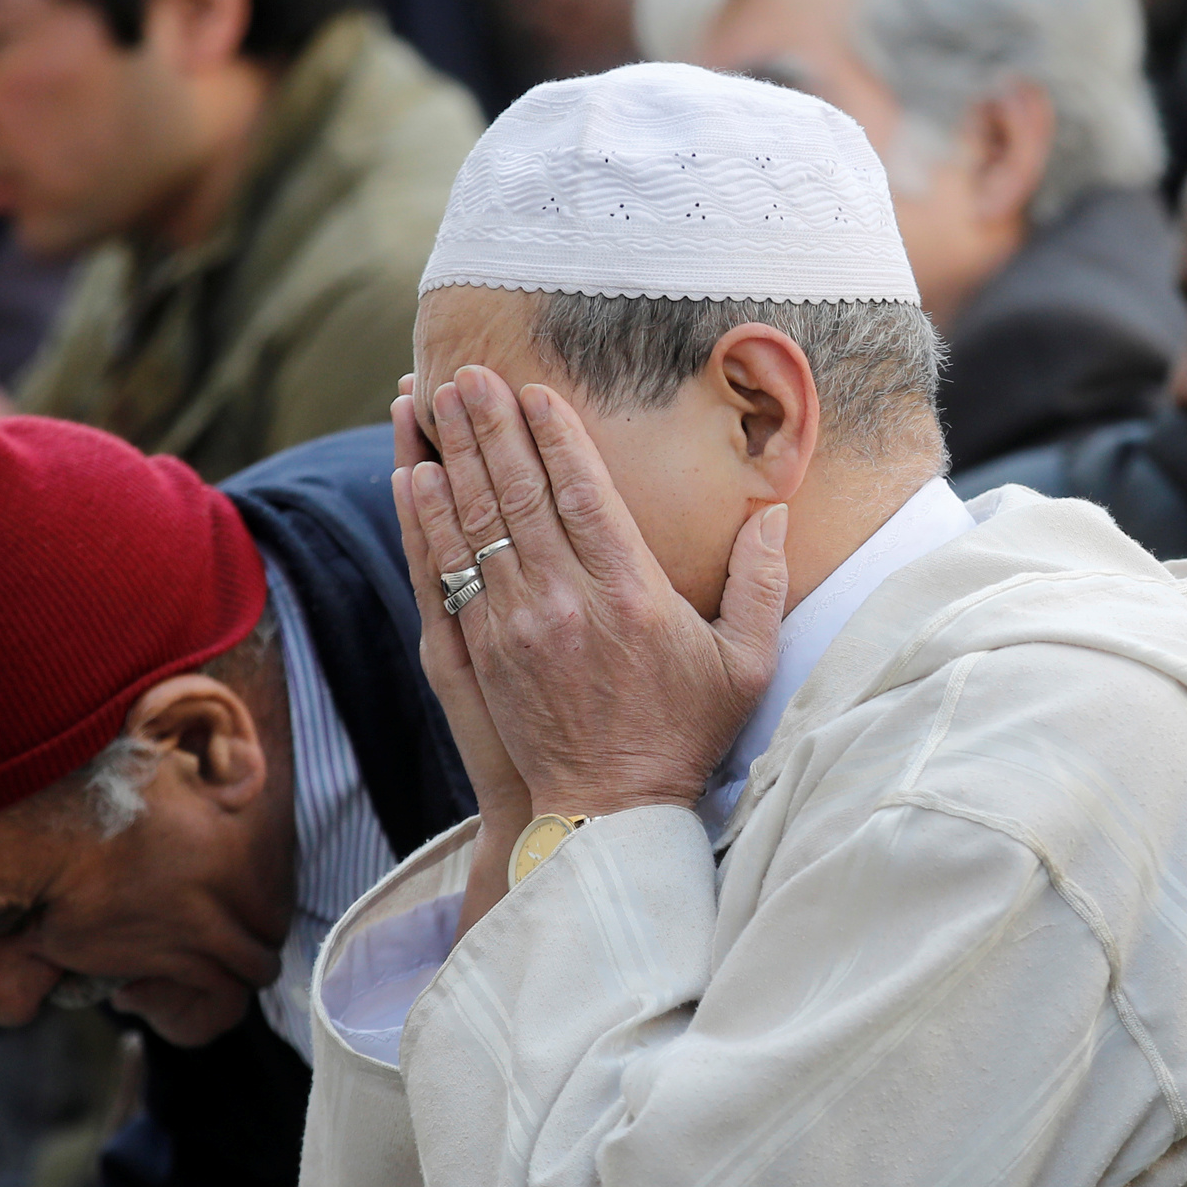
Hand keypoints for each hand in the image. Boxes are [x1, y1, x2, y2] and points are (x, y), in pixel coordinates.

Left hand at [401, 367, 787, 827]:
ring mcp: (514, 626)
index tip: (534, 390)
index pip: (584, 492)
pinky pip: (445, 571)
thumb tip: (773, 513)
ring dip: (450, 455)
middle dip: (491, 426)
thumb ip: (761, 584)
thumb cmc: (684, 736)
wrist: (610, 813)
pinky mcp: (479, 653)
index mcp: (632, 595)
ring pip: (474, 522)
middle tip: (470, 372)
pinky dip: (426, 520)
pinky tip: (413, 476)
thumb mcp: (746, 664)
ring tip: (433, 401)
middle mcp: (567, 602)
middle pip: (520, 492)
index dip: (555, 435)